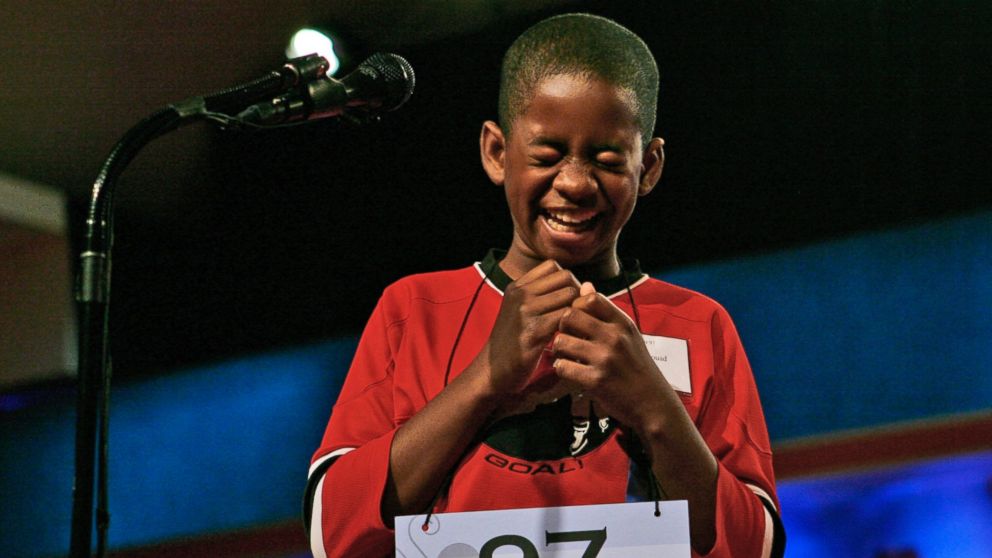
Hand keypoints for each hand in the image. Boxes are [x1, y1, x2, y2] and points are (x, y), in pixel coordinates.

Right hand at [482, 260, 580, 398]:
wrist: (491, 371)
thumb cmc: (512, 344)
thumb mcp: (520, 312)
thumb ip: (541, 297)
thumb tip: (581, 285)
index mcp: (517, 287)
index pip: (552, 266)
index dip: (566, 281)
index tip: (568, 300)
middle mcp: (520, 294)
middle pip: (565, 277)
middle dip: (577, 293)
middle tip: (578, 314)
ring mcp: (525, 311)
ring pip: (570, 294)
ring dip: (579, 309)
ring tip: (576, 325)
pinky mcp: (533, 332)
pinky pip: (567, 316)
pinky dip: (575, 325)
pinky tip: (571, 337)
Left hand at [551, 282, 671, 430]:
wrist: (653, 403)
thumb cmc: (637, 366)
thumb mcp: (628, 334)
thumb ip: (605, 311)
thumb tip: (585, 285)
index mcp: (622, 323)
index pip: (590, 298)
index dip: (576, 306)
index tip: (577, 320)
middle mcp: (614, 337)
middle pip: (570, 315)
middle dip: (562, 327)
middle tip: (567, 338)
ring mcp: (605, 359)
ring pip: (561, 341)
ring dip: (559, 350)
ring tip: (566, 356)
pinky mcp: (595, 380)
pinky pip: (562, 367)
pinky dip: (562, 369)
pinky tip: (570, 371)